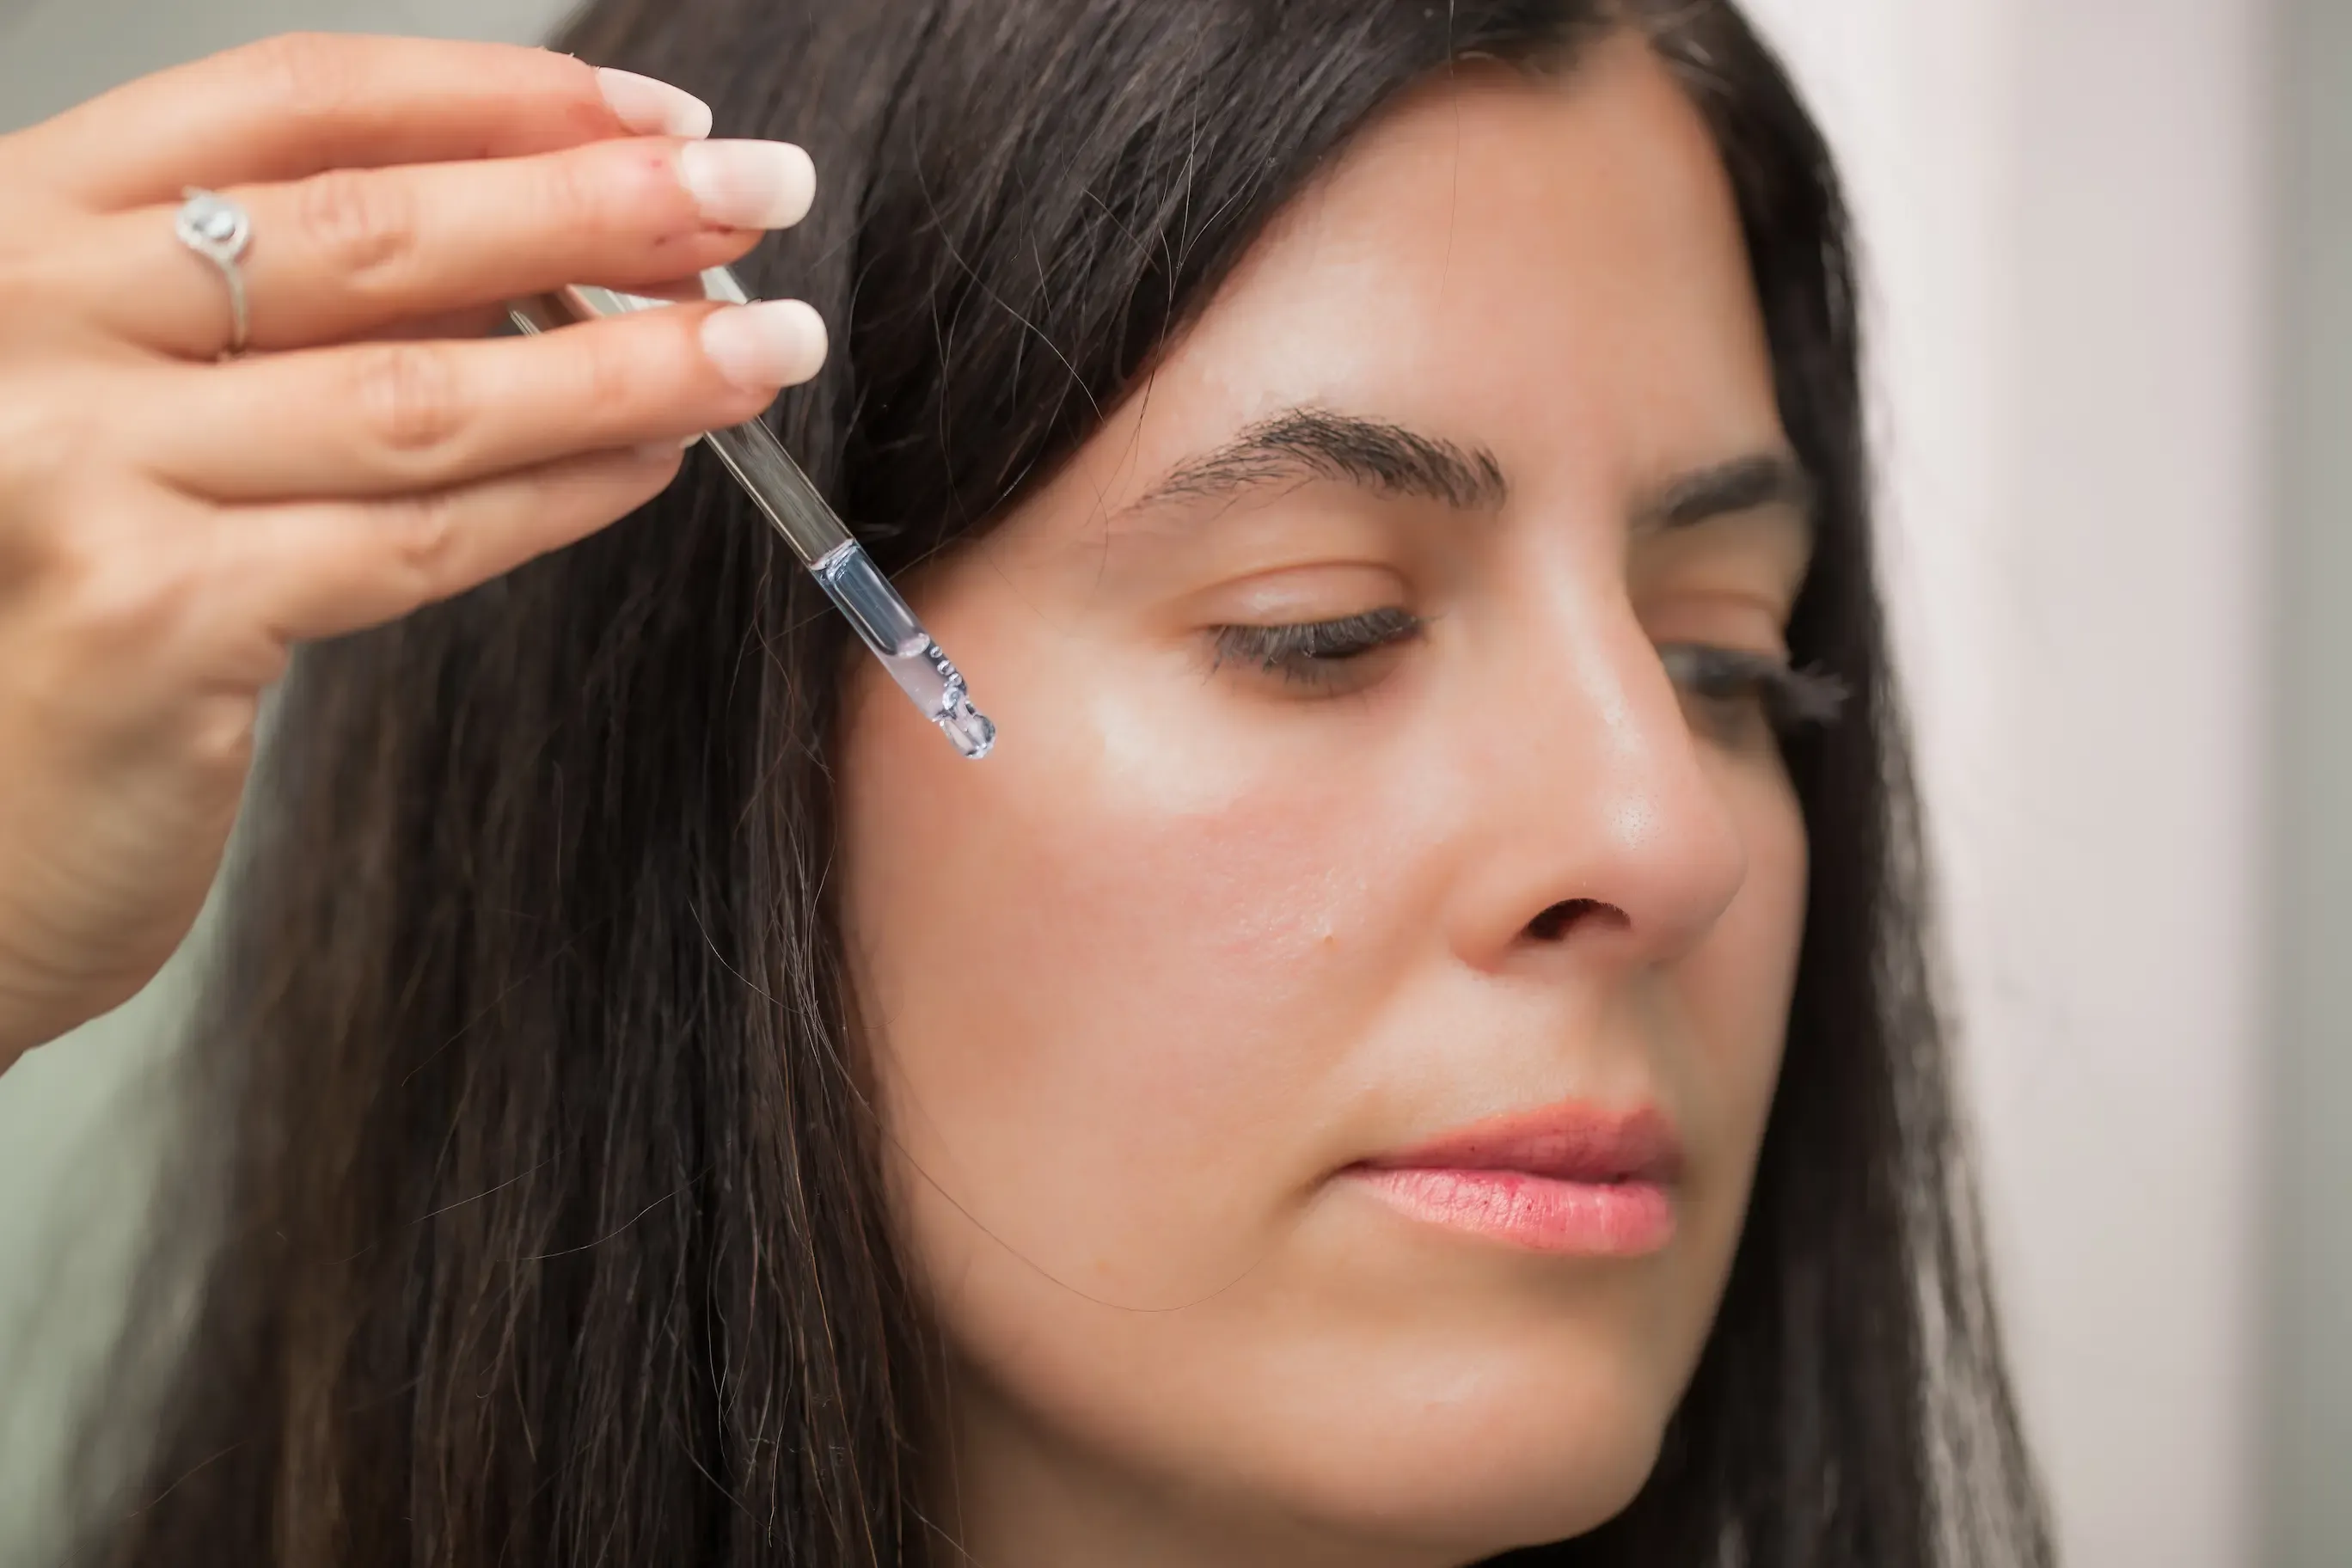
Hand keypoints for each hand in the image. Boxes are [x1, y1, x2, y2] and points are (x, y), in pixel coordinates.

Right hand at [0, 32, 829, 1069]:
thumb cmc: (43, 606)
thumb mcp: (131, 398)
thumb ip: (287, 314)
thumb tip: (551, 243)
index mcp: (23, 232)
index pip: (289, 103)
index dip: (493, 96)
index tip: (655, 112)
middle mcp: (26, 324)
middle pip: (371, 229)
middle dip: (597, 206)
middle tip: (761, 193)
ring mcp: (70, 468)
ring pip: (418, 390)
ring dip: (625, 360)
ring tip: (765, 342)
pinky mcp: (148, 618)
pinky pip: (414, 539)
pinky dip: (556, 494)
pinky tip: (655, 461)